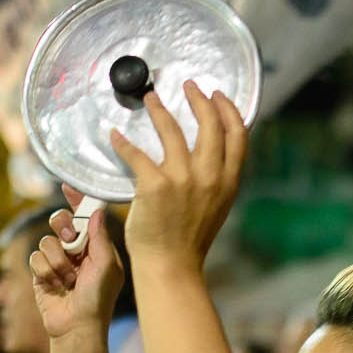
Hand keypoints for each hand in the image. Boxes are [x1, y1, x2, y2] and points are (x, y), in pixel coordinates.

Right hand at [29, 185, 126, 340]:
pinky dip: (45, 271)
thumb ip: (101, 238)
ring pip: (46, 240)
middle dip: (62, 227)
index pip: (84, 216)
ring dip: (57, 260)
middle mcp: (76, 251)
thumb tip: (97, 211)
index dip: (76, 200)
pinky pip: (35, 257)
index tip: (68, 187)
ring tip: (68, 279)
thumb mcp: (106, 266)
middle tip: (69, 239)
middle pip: (59, 221)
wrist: (76, 327)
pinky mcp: (41, 272)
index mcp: (96, 246)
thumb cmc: (98, 299)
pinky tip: (56, 286)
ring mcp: (57, 261)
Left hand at [104, 81, 247, 269]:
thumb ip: (216, 181)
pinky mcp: (154, 185)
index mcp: (228, 183)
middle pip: (210, 125)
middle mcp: (210, 177)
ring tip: (150, 98)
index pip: (238, 136)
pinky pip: (136, 153)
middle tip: (188, 87)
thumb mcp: (216, 208)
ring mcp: (183, 180)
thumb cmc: (190, 241)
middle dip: (199, 99)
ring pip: (172, 130)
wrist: (172, 266)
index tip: (218, 95)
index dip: (229, 110)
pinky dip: (123, 142)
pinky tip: (115, 135)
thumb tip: (209, 159)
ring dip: (159, 109)